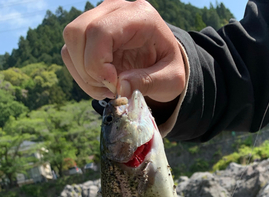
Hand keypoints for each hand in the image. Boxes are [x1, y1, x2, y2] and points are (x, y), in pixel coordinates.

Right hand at [61, 0, 185, 102]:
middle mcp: (115, 9)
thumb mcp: (172, 80)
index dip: (98, 63)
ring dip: (83, 74)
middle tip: (110, 89)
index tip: (113, 86)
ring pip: (70, 42)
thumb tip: (120, 88)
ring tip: (108, 88)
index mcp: (139, 16)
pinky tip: (101, 84)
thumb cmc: (170, 68)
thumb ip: (149, 83)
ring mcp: (99, 17)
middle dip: (88, 70)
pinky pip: (70, 52)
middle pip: (77, 32)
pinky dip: (81, 75)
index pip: (100, 31)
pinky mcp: (89, 33)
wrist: (165, 62)